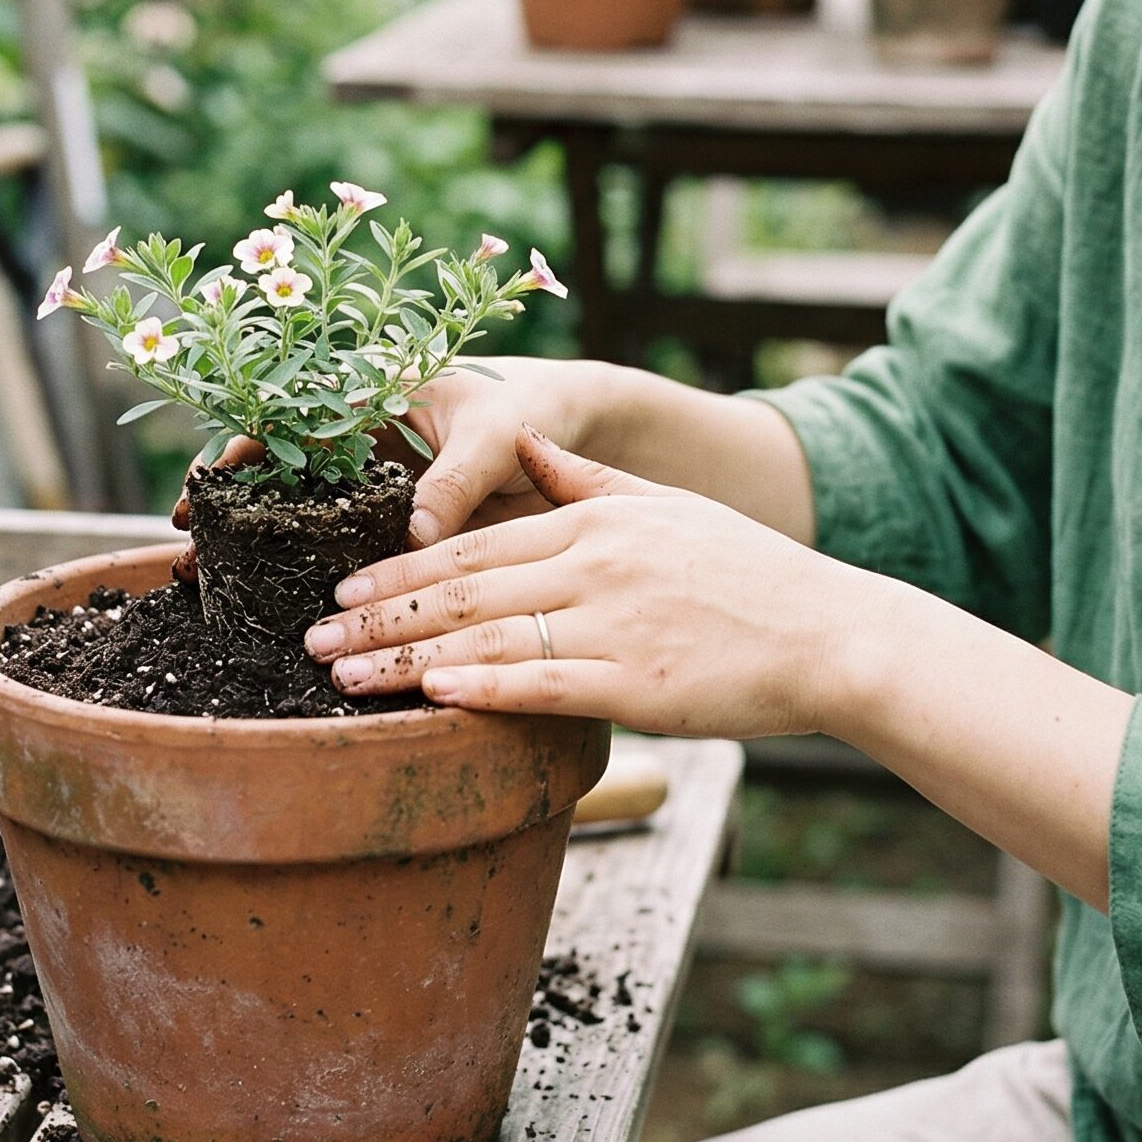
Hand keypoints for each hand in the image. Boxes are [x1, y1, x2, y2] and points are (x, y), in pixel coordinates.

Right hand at [168, 357, 611, 578]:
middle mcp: (362, 436)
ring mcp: (376, 481)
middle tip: (188, 554)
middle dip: (231, 509)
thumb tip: (415, 538)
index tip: (201, 491)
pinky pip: (349, 545)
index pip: (286, 416)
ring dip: (260, 545)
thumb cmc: (534, 407)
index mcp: (372, 393)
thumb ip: (455, 480)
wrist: (580, 428)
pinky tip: (287, 602)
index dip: (238, 452)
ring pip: (304, 513)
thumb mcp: (495, 434)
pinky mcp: (400, 521)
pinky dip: (314, 570)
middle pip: (279, 471)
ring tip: (212, 586)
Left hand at [301, 424, 878, 736]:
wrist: (829, 633)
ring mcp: (614, 622)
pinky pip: (543, 683)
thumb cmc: (746, 573)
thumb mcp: (664, 506)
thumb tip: (529, 444)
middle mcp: (593, 563)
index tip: (341, 589)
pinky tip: (430, 697)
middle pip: (460, 589)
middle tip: (311, 638)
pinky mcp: (637, 680)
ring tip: (342, 679)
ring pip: (485, 638)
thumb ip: (585, 479)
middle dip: (378, 616)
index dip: (398, 569)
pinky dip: (482, 689)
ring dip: (405, 660)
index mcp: (594, 520)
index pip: (472, 543)